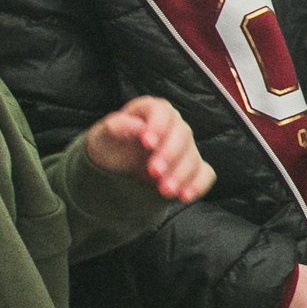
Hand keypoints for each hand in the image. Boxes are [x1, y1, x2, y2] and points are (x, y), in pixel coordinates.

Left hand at [83, 96, 214, 201]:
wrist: (115, 168)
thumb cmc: (108, 146)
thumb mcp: (102, 136)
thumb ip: (116, 127)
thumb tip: (135, 126)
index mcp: (151, 111)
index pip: (162, 113)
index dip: (157, 126)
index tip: (146, 143)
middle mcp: (173, 125)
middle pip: (182, 134)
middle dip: (170, 154)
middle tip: (153, 172)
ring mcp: (186, 147)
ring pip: (193, 156)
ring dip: (181, 174)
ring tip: (164, 191)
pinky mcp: (192, 167)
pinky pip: (205, 173)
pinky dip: (198, 184)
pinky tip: (184, 196)